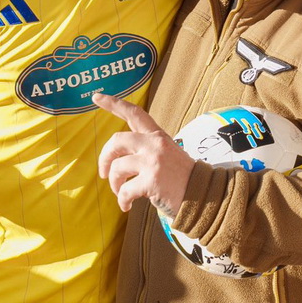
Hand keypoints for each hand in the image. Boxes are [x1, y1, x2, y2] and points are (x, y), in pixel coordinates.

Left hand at [94, 93, 193, 215]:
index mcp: (157, 136)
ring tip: (120, 193)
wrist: (204, 194)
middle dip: (104, 158)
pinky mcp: (151, 181)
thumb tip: (121, 159)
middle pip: (116, 141)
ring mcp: (152, 161)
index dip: (113, 104)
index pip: (134, 113)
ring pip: (117, 168)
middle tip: (103, 172)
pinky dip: (122, 201)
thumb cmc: (184, 178)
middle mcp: (154, 144)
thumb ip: (148, 150)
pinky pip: (125, 190)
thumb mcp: (169, 153)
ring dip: (114, 183)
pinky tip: (126, 206)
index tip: (96, 97)